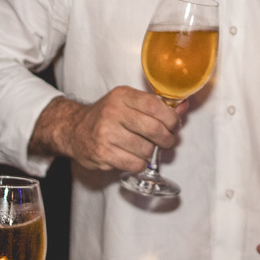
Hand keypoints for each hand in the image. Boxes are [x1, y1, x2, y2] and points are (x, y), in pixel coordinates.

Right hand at [31, 88, 181, 171]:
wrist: (74, 130)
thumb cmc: (107, 116)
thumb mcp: (128, 102)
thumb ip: (157, 105)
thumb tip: (185, 107)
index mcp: (122, 96)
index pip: (157, 106)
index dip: (172, 119)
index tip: (174, 125)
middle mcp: (113, 112)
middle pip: (155, 129)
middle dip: (167, 138)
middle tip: (167, 141)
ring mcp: (106, 133)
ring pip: (146, 149)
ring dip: (151, 152)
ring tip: (145, 148)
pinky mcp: (103, 153)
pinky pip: (135, 164)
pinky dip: (139, 163)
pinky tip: (134, 156)